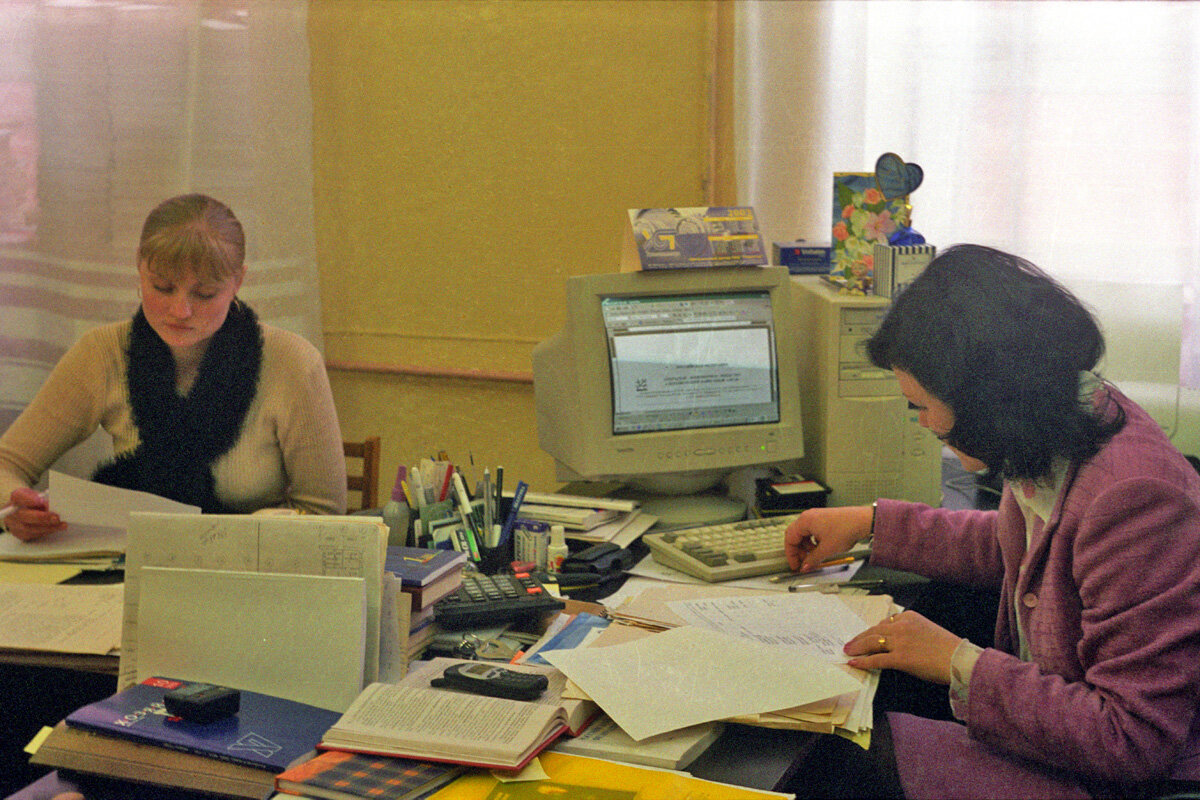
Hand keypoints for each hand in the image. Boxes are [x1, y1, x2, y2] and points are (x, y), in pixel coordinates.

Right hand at [3, 487, 64, 541]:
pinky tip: (55, 528)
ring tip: (62, 525)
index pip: (19, 496)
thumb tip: (50, 505)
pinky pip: (33, 535)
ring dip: (48, 527)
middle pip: (24, 516)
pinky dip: (46, 531)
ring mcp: (13, 524)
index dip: (29, 499)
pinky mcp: (20, 534)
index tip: (41, 501)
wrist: (24, 510)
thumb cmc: (33, 501)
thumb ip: (42, 498)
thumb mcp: (38, 494)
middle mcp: (11, 511)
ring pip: (29, 529)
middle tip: (56, 518)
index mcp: (16, 497)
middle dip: (42, 518)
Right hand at [784, 505, 872, 571]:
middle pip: (795, 536)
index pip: (790, 539)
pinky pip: (813, 532)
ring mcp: (817, 517)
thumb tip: (805, 567)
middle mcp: (809, 517)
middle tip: (804, 563)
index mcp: (805, 521)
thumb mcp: (827, 549)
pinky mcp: (824, 519)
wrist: (863, 521)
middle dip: (798, 551)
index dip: (791, 555)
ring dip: (807, 547)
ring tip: (814, 556)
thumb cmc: (846, 529)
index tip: (795, 565)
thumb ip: (813, 560)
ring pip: (804, 534)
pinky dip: (813, 542)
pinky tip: (821, 549)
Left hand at [844, 610, 962, 683]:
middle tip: (849, 643)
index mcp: (909, 616)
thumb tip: (895, 641)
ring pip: (872, 642)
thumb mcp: (927, 630)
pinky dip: (863, 661)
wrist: (959, 659)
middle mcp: (902, 626)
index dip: (873, 631)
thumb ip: (910, 631)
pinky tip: (854, 663)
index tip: (866, 635)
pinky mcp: (900, 658)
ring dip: (857, 647)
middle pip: (874, 630)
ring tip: (848, 651)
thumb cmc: (947, 648)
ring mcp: (900, 642)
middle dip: (860, 638)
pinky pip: (876, 659)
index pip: (885, 622)